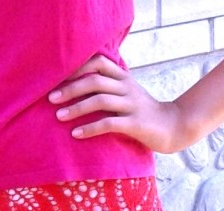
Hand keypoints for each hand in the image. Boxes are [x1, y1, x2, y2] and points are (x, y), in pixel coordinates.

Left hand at [49, 54, 195, 153]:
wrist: (173, 127)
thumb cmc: (143, 113)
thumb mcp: (127, 95)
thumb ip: (108, 89)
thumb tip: (76, 90)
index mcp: (123, 78)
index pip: (99, 63)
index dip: (77, 68)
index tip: (57, 79)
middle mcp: (127, 88)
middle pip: (95, 80)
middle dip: (70, 88)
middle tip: (51, 99)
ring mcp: (132, 105)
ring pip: (100, 100)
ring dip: (76, 108)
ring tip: (59, 116)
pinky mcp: (135, 124)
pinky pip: (108, 123)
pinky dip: (89, 128)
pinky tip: (76, 134)